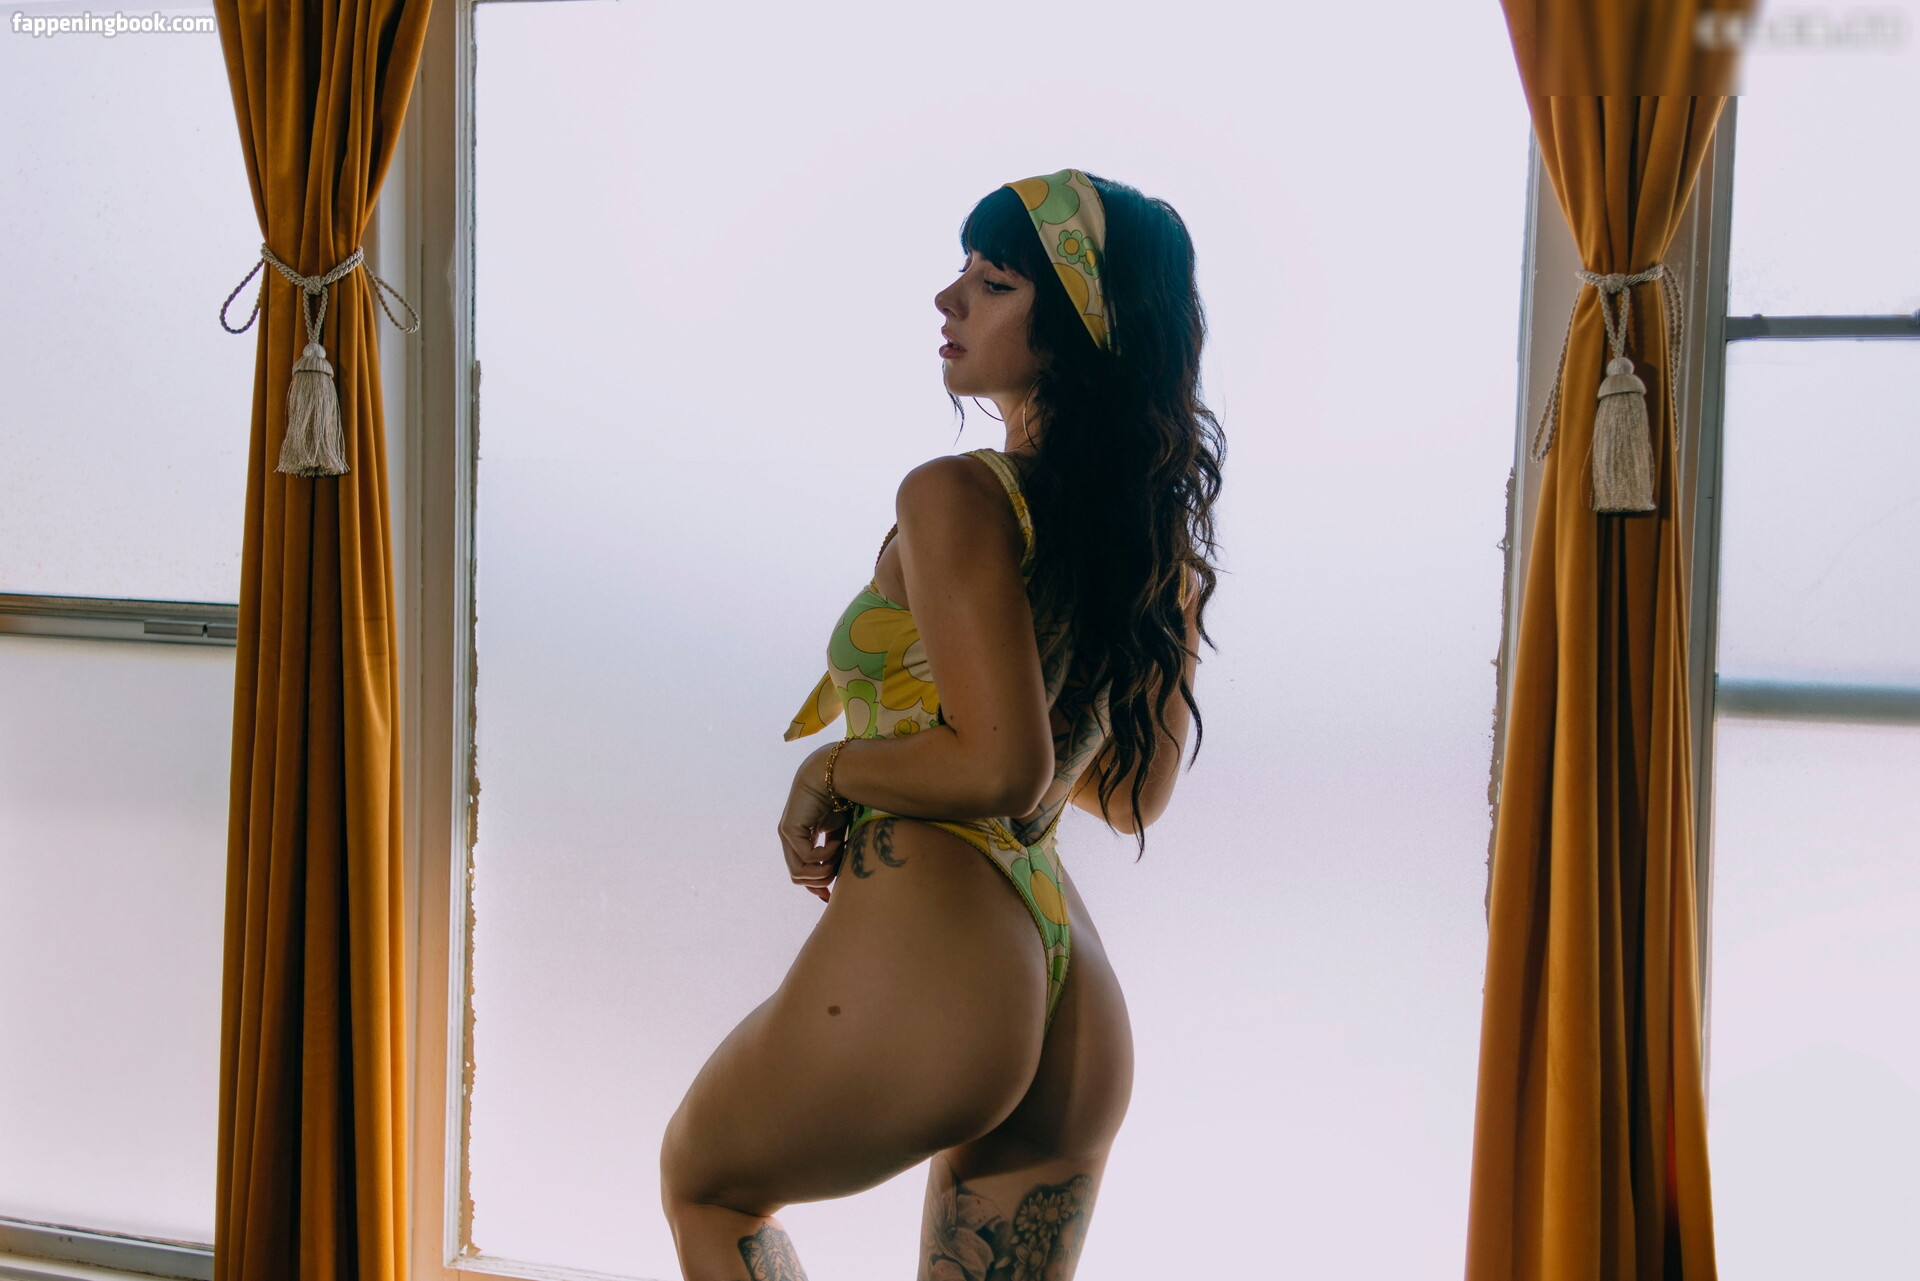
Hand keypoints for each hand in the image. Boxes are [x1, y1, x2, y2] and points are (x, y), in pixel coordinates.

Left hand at [779, 742, 850, 902]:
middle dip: (821, 881)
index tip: (832, 894)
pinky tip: (837, 842)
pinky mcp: (788, 829)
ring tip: (840, 853)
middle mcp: (790, 839)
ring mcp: (786, 835)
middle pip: (799, 878)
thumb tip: (838, 877)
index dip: (817, 886)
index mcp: (801, 839)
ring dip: (824, 871)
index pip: (802, 872)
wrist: (834, 772)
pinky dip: (825, 855)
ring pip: (798, 874)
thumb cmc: (840, 797)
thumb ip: (835, 853)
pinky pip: (805, 857)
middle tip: (839, 870)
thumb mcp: (839, 832)